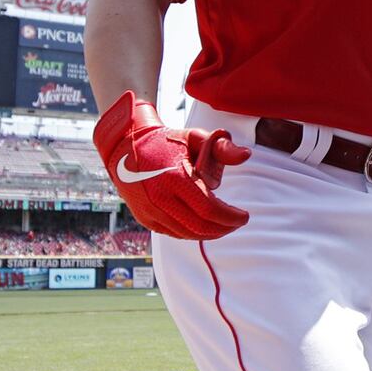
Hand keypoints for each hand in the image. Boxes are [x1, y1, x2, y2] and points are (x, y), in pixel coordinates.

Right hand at [94, 91, 250, 239]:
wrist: (126, 145)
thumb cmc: (166, 141)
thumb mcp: (196, 137)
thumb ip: (223, 147)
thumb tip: (246, 155)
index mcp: (173, 179)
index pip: (208, 209)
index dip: (230, 217)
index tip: (244, 216)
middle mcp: (158, 198)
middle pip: (199, 227)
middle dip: (223, 228)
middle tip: (237, 223)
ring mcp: (149, 211)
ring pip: (186, 233)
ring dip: (209, 233)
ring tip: (224, 225)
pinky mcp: (144, 217)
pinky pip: (172, 232)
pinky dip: (191, 232)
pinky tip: (204, 225)